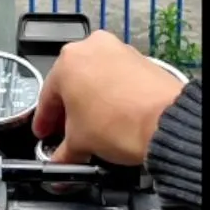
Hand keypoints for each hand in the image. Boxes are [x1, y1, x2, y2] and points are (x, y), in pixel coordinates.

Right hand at [32, 30, 184, 164]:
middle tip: (67, 132)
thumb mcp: (79, 143)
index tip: (45, 133)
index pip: (46, 97)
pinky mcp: (140, 59)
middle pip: (71, 84)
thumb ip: (62, 153)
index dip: (43, 121)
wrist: (166, 121)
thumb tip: (60, 160)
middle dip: (68, 111)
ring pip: (94, 78)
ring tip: (94, 127)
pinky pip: (117, 77)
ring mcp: (118, 51)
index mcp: (66, 61)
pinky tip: (114, 116)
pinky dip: (111, 95)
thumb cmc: (122, 122)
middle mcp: (91, 48)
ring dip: (90, 101)